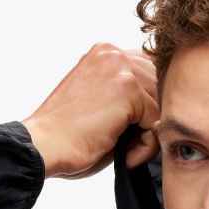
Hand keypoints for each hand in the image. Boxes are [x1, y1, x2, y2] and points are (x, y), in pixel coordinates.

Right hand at [22, 43, 159, 178]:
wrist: (44, 146)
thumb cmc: (69, 135)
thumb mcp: (101, 102)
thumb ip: (128, 95)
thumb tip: (164, 107)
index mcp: (105, 54)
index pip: (151, 72)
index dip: (148, 105)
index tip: (130, 130)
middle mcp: (113, 54)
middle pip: (161, 87)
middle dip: (151, 120)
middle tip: (129, 145)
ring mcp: (121, 68)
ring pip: (162, 104)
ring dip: (149, 134)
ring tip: (126, 150)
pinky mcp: (128, 90)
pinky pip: (158, 122)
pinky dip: (147, 146)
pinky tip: (126, 154)